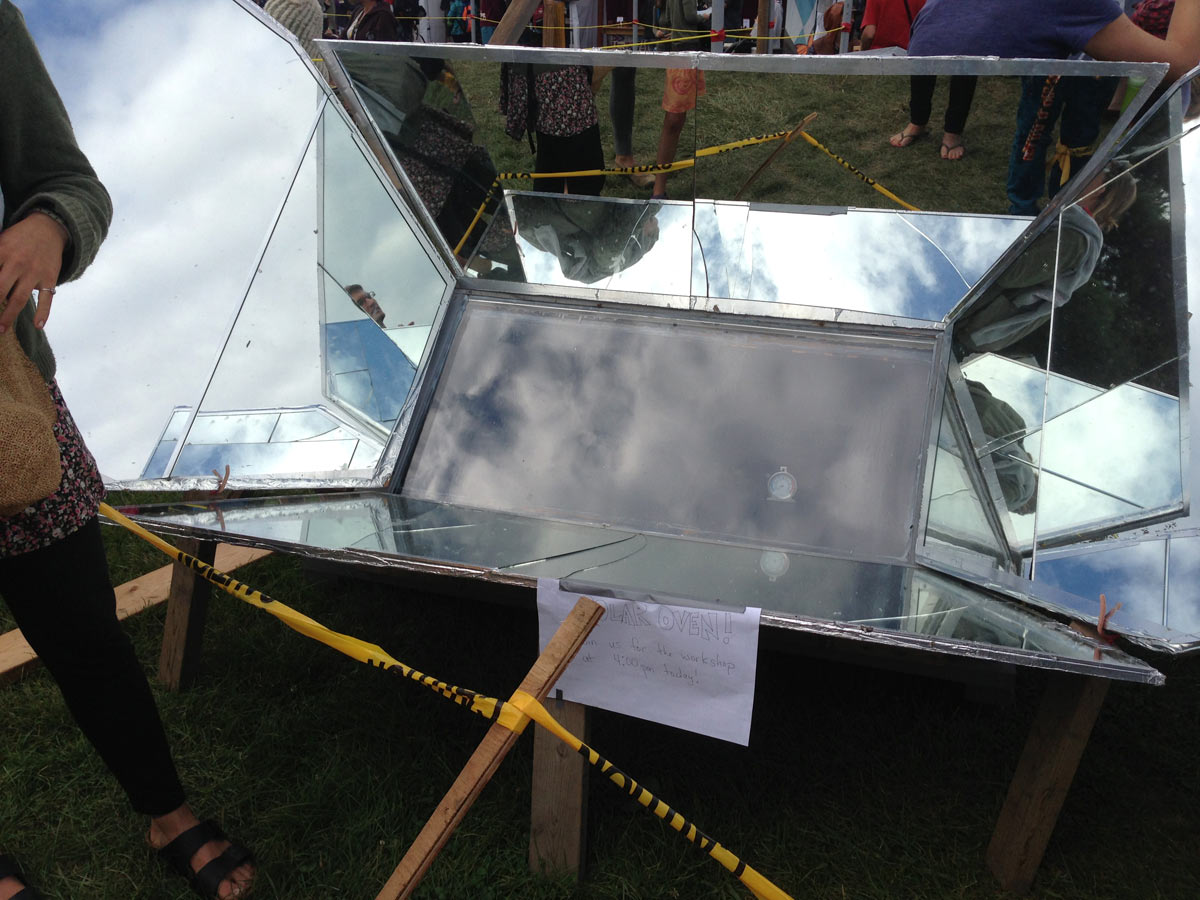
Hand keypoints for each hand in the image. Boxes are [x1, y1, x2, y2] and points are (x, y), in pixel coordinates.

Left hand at [0, 211, 67, 332]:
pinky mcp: (49, 278)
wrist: (48, 228)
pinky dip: (43, 313)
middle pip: (0, 290)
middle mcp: (17, 263)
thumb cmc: (19, 237)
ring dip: (9, 315)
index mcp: (2, 252)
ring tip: (1, 329)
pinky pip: (46, 298)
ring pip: (19, 298)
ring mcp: (35, 273)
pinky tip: (38, 325)